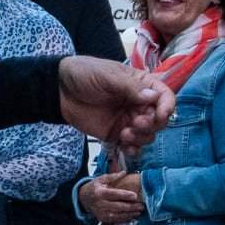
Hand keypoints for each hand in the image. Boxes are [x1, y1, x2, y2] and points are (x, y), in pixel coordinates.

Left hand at [58, 57, 174, 153]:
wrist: (58, 90)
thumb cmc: (84, 74)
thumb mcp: (108, 76)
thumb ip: (130, 87)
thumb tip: (153, 97)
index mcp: (142, 86)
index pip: (165, 97)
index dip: (167, 107)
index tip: (160, 115)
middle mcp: (139, 104)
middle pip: (159, 119)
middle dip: (152, 125)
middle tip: (136, 123)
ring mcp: (128, 120)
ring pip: (148, 135)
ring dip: (142, 138)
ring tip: (124, 134)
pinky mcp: (116, 134)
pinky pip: (132, 146)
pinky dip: (133, 150)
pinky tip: (126, 147)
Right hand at [77, 173, 140, 224]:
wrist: (82, 199)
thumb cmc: (94, 187)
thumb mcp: (101, 179)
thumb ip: (112, 176)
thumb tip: (124, 172)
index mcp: (100, 193)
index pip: (114, 194)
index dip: (125, 195)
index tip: (135, 196)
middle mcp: (100, 204)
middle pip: (117, 206)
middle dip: (131, 207)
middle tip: (141, 206)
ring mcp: (101, 212)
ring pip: (117, 215)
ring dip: (129, 214)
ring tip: (139, 211)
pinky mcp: (102, 218)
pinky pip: (115, 220)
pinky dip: (124, 219)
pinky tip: (133, 216)